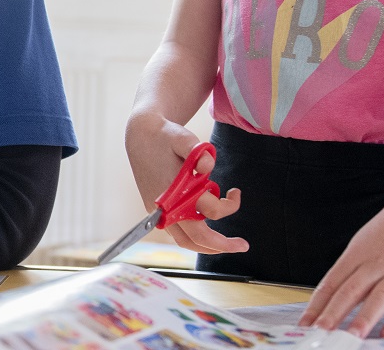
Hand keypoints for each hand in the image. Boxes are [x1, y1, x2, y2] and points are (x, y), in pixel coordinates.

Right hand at [125, 117, 247, 255]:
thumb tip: (208, 164)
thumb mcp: (183, 138)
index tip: (236, 193)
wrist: (141, 136)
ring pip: (185, 241)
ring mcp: (159, 212)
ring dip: (207, 246)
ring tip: (227, 244)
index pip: (208, 210)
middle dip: (222, 245)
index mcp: (173, 190)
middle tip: (242, 245)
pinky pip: (177, 234)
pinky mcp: (157, 211)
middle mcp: (165, 206)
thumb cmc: (164, 137)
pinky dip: (194, 237)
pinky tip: (207, 228)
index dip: (229, 205)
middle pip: (196, 238)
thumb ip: (198, 151)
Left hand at [298, 208, 383, 337]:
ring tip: (353, 336)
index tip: (306, 324)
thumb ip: (348, 275)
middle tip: (322, 332)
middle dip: (334, 313)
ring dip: (365, 317)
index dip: (317, 305)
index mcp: (355, 256)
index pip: (331, 283)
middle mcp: (374, 264)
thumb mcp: (360, 248)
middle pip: (350, 290)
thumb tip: (327, 302)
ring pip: (379, 296)